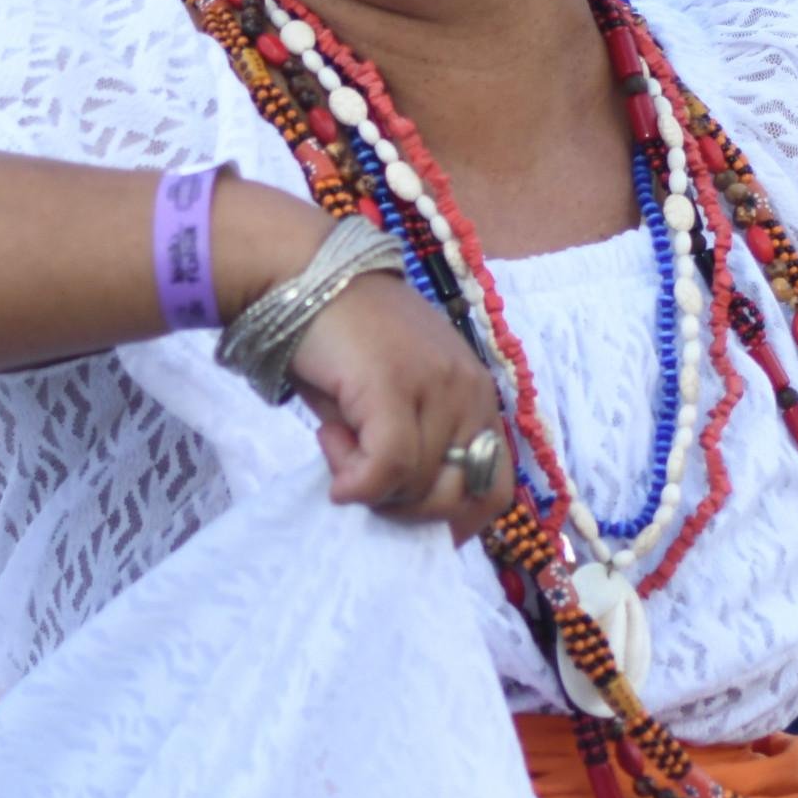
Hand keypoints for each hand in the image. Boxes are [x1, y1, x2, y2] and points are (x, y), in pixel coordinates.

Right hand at [285, 274, 512, 540]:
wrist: (302, 274)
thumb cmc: (342, 340)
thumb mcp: (390, 400)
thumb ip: (410, 447)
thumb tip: (403, 505)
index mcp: (476, 395)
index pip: (496, 486)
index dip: (457, 521)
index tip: (408, 522)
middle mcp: (469, 391)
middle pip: (460, 496)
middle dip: (408, 511)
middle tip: (361, 479)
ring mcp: (436, 386)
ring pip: (420, 485)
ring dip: (369, 485)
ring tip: (338, 441)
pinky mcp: (394, 385)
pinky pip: (388, 467)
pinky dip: (357, 481)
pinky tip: (331, 451)